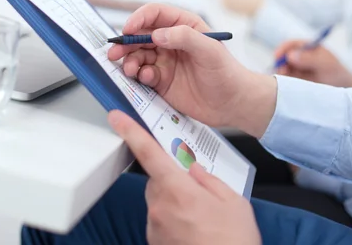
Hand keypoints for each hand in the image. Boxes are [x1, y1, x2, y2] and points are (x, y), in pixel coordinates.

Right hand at [108, 3, 276, 137]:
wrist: (233, 105)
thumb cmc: (227, 74)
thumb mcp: (210, 51)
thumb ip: (184, 37)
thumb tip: (157, 34)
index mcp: (183, 26)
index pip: (155, 15)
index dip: (138, 19)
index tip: (128, 29)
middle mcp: (171, 42)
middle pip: (140, 36)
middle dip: (125, 43)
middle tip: (115, 53)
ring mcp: (164, 61)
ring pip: (137, 56)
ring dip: (130, 61)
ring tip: (131, 70)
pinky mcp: (161, 81)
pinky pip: (142, 75)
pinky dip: (139, 76)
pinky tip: (148, 80)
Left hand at [108, 110, 260, 244]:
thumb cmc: (233, 243)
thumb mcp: (234, 203)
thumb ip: (209, 179)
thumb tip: (194, 170)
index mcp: (178, 190)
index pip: (148, 153)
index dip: (130, 132)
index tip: (117, 118)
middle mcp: (160, 207)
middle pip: (157, 179)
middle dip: (174, 180)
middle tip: (199, 195)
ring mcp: (155, 227)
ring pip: (159, 200)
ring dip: (175, 202)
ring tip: (202, 219)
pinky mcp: (154, 241)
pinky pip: (160, 220)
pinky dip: (173, 220)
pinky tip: (195, 231)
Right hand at [275, 40, 351, 87]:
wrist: (344, 90)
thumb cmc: (338, 74)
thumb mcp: (326, 65)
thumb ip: (309, 59)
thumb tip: (290, 55)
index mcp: (308, 48)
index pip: (291, 44)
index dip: (283, 49)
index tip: (278, 56)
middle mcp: (300, 57)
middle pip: (283, 57)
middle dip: (280, 63)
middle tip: (281, 71)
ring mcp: (297, 69)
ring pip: (282, 68)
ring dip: (281, 73)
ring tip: (286, 80)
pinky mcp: (295, 80)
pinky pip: (285, 79)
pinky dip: (284, 81)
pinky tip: (288, 85)